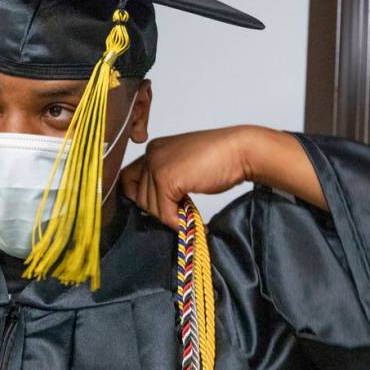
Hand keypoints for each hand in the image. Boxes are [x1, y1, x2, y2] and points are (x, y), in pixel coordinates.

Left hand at [120, 126, 253, 229]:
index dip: (139, 197)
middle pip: (138, 196)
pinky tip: (191, 217)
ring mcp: (157, 165)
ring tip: (188, 211)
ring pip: (150, 206)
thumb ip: (166, 179)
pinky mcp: (167, 178)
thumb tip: (151, 207)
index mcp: (154, 149)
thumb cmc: (219, 158)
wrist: (240, 151)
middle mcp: (151, 154)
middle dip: (157, 209)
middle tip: (179, 210)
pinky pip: (164, 211)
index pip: (128, 179)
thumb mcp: (184, 165)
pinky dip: (176, 220)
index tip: (158, 207)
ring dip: (169, 215)